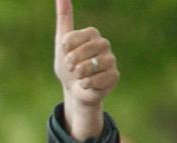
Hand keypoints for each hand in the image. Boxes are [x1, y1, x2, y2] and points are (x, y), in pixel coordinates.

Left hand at [53, 0, 118, 141]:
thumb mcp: (62, 42)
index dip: (66, 49)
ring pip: (89, 66)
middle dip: (71, 62)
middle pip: (82, 52)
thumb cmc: (68, 65)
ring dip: (78, 74)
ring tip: (80, 76)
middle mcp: (104, 44)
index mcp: (92, 34)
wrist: (74, 90)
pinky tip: (87, 84)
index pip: (74, 37)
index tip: (65, 53)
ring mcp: (111, 60)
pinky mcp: (114, 76)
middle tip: (72, 67)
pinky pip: (96, 79)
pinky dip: (86, 84)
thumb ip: (64, 18)